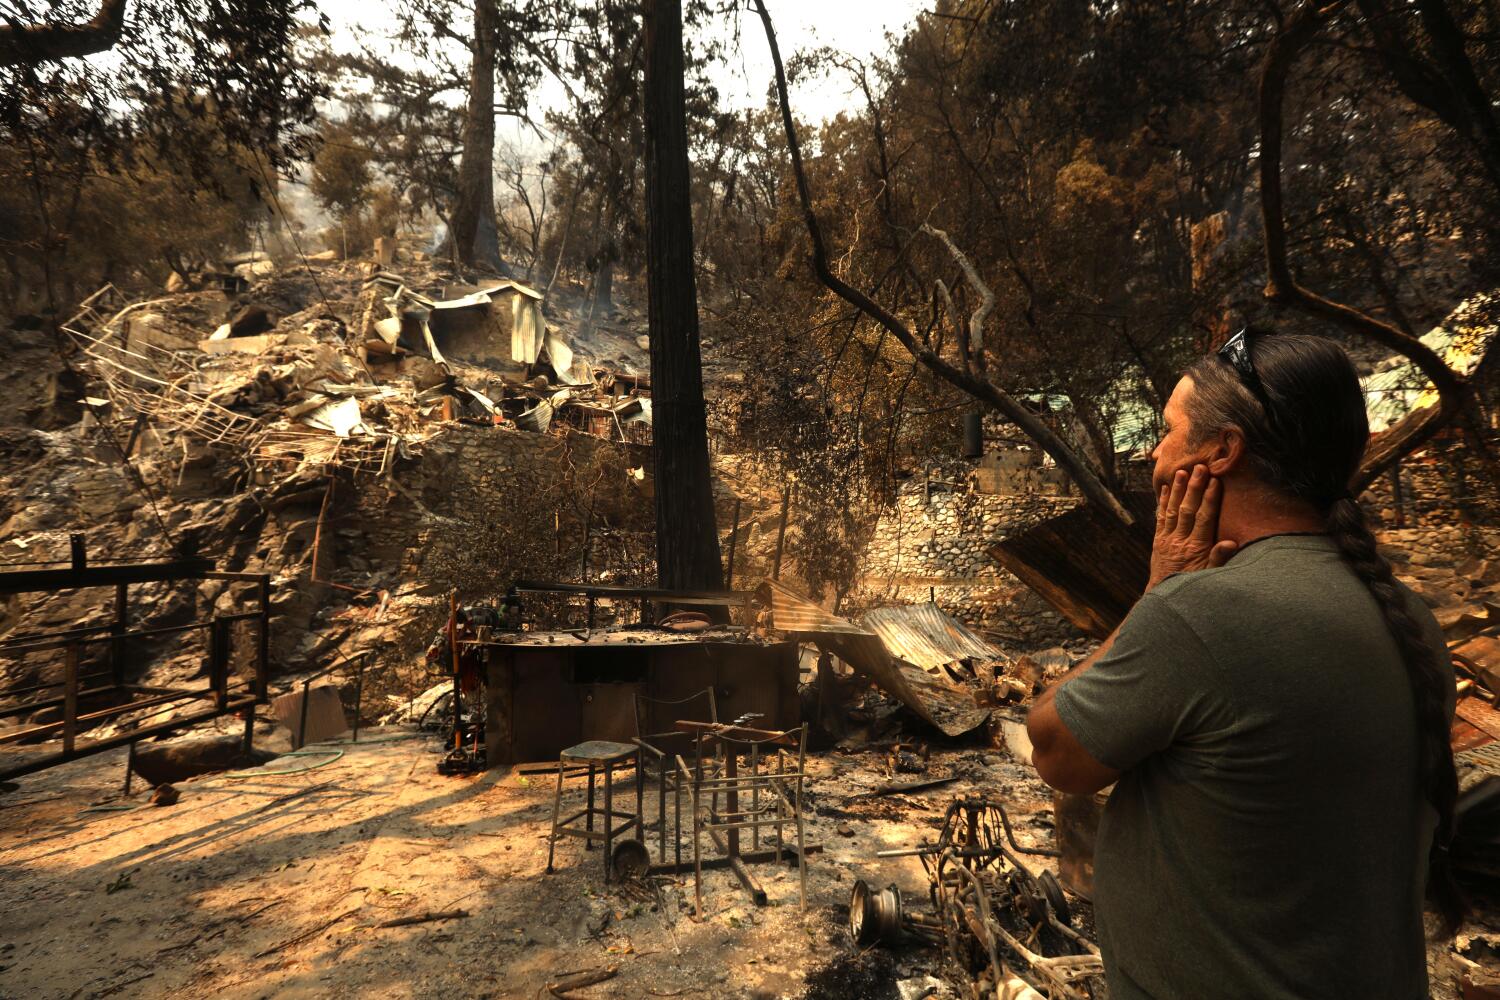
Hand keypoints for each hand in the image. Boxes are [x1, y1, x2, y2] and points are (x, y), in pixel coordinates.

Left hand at [1148, 464, 1238, 589]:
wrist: (1164, 595)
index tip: (1214, 482)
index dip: (1209, 499)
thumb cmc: (1192, 585)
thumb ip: (1219, 558)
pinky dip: (1163, 502)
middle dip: (1194, 488)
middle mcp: (1180, 540)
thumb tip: (1231, 542)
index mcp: (1196, 547)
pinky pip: (1160, 518)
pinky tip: (1165, 488)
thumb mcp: (1209, 575)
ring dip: (1177, 490)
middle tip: (1199, 468)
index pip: (1204, 518)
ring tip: (1181, 472)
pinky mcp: (1158, 540)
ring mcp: (1167, 539)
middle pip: (1188, 509)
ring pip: (1172, 510)